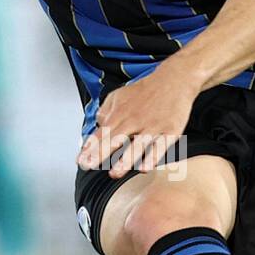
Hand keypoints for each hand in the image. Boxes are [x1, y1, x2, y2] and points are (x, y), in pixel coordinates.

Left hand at [76, 58, 201, 177]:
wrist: (174, 81)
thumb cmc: (145, 91)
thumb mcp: (119, 95)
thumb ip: (105, 111)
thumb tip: (96, 126)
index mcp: (120, 113)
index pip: (101, 133)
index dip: (90, 148)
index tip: (80, 161)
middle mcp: (135, 120)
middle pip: (115, 139)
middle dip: (100, 154)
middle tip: (88, 166)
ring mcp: (152, 127)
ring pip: (138, 146)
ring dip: (125, 160)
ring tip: (114, 173)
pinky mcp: (170, 131)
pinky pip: (160, 147)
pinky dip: (152, 158)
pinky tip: (144, 168)